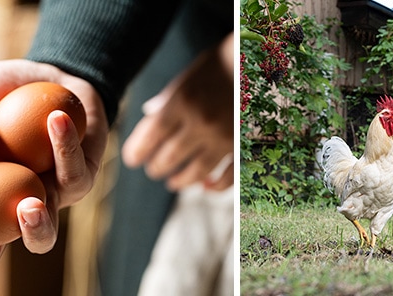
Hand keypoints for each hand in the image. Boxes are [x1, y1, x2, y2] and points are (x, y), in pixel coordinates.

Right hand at [0, 59, 107, 269]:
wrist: (59, 77)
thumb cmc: (6, 87)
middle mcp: (4, 203)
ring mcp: (44, 199)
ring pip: (41, 237)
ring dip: (35, 230)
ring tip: (27, 207)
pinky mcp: (79, 182)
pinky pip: (72, 174)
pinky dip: (63, 147)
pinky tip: (56, 119)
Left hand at [122, 33, 233, 190]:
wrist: (261, 62)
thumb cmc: (221, 64)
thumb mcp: (190, 75)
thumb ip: (169, 97)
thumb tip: (150, 114)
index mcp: (183, 101)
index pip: (151, 135)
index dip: (137, 151)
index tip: (132, 159)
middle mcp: (201, 123)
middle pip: (170, 156)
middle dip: (157, 167)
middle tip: (152, 170)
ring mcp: (224, 137)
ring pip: (197, 171)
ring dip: (181, 180)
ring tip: (173, 182)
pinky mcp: (244, 146)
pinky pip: (229, 176)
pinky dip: (216, 185)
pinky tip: (206, 187)